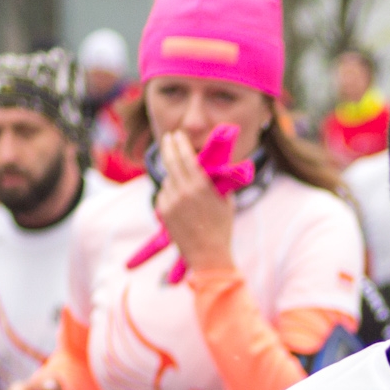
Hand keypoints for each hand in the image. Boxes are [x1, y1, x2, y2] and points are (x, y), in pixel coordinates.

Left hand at [156, 130, 235, 273]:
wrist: (208, 254)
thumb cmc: (221, 228)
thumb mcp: (226, 201)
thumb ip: (216, 182)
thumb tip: (212, 166)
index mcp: (200, 186)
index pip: (185, 156)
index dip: (179, 143)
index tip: (177, 134)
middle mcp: (182, 191)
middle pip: (170, 161)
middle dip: (168, 146)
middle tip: (168, 138)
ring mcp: (170, 201)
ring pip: (167, 178)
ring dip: (173, 175)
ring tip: (183, 181)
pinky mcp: (163, 210)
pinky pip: (164, 193)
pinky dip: (171, 192)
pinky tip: (180, 201)